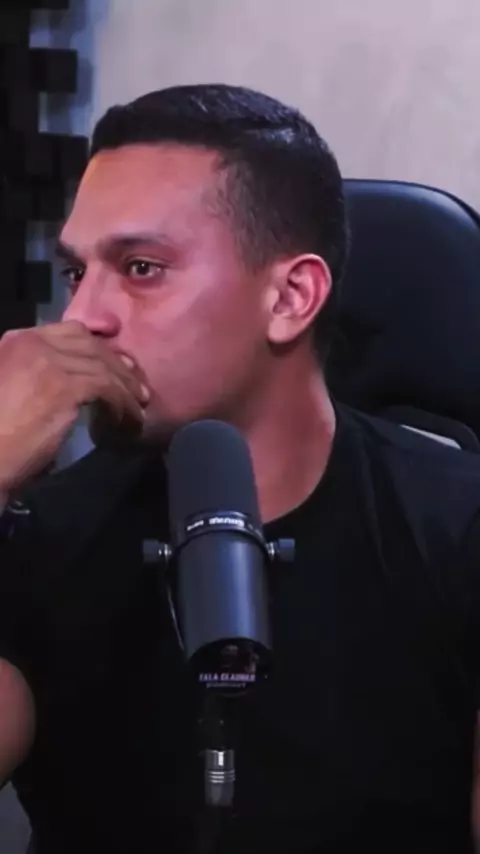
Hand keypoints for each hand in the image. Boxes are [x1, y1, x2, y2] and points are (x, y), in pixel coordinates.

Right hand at [0, 320, 148, 494]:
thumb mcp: (12, 388)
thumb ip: (37, 374)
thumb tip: (76, 381)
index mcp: (17, 340)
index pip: (69, 330)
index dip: (98, 346)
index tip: (117, 363)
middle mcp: (32, 343)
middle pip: (90, 345)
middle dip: (117, 365)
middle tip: (136, 385)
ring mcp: (48, 362)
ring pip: (102, 367)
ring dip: (126, 388)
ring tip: (138, 407)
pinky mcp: (64, 386)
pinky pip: (107, 388)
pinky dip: (122, 404)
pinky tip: (128, 420)